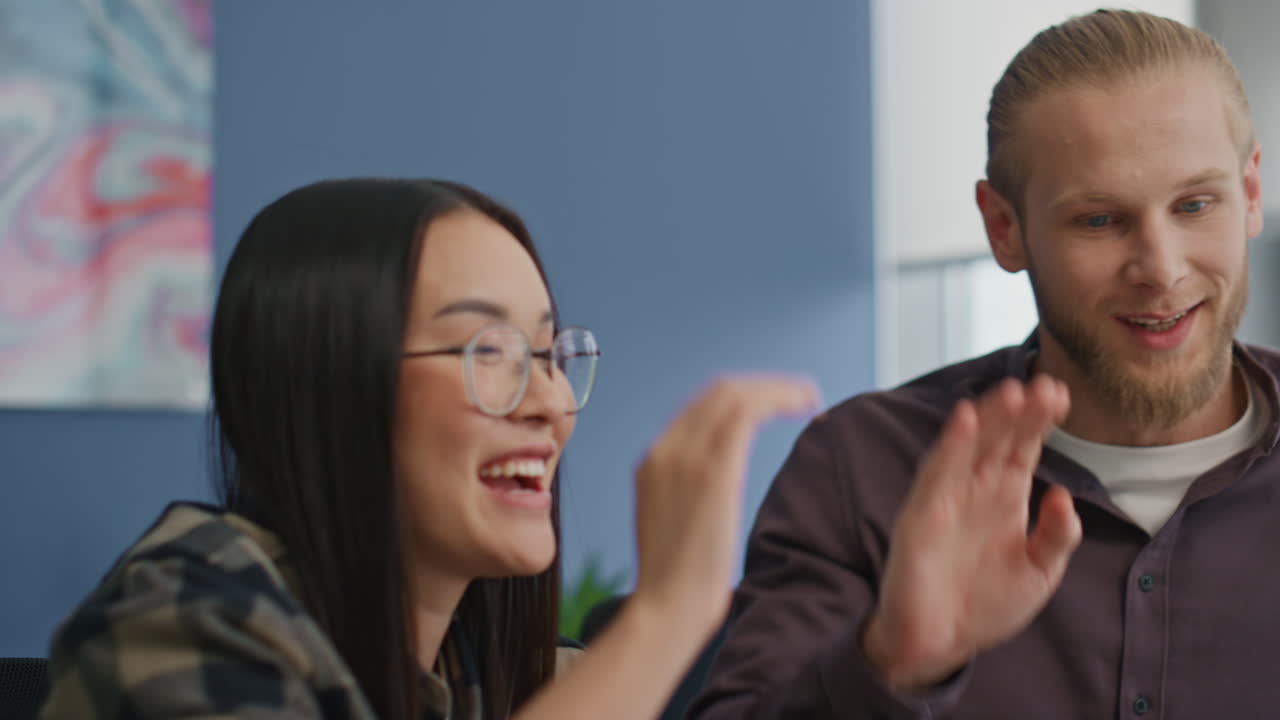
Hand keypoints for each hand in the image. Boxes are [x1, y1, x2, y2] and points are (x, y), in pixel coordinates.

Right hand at [631, 375, 819, 635]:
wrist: (668, 608)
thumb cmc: (679, 582)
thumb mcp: (674, 522)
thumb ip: (691, 491)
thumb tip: (718, 484)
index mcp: (654, 460)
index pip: (702, 406)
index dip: (745, 395)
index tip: (776, 404)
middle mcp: (666, 448)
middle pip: (719, 390)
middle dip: (765, 384)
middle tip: (801, 396)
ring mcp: (685, 455)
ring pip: (735, 393)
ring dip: (778, 387)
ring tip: (810, 399)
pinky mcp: (713, 469)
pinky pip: (747, 412)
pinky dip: (779, 399)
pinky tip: (805, 408)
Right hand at [862, 375, 1080, 689]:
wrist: (939, 643)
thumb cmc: (985, 604)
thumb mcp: (1039, 573)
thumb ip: (1056, 536)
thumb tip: (1062, 495)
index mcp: (1003, 497)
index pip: (1022, 447)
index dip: (1039, 421)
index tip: (1061, 394)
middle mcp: (975, 489)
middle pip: (998, 438)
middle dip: (1020, 411)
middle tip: (1044, 386)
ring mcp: (947, 498)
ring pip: (968, 446)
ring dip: (988, 418)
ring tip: (1011, 393)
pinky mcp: (922, 514)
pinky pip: (936, 474)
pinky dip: (950, 445)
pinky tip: (965, 420)